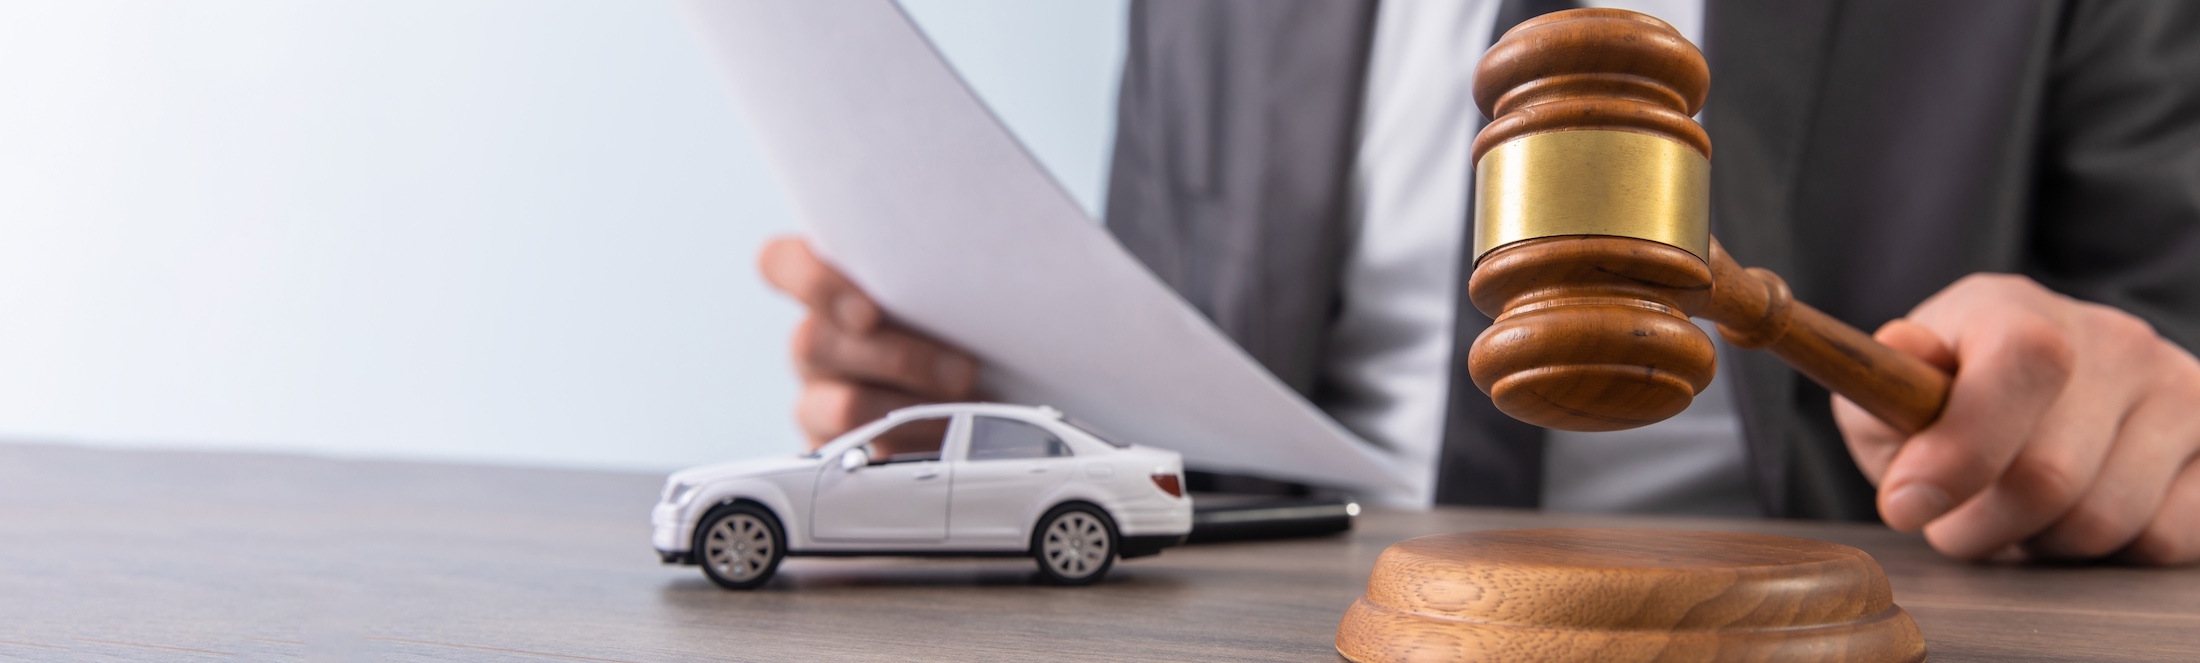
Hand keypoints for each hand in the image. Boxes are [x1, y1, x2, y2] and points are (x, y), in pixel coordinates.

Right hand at [758, 235, 978, 451]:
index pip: (780, 264)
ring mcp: (818, 398)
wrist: (970, 397)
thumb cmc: (955, 331)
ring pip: (841, 406)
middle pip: (813, 343)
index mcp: (830, 287)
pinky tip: (946, 439)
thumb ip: (933, 283)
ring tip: (963, 407)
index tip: (868, 314)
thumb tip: (970, 292)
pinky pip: (859, 457)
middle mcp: (815, 341)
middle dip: (896, 359)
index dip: (812, 285)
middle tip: (961, 370)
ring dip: (911, 409)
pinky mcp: (836, 451)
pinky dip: (911, 447)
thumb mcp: (944, 297)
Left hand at [1834, 274, 2199, 564]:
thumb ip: (1886, 384)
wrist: (2032, 407)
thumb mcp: (1893, 391)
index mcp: (2019, 310)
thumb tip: (1903, 350)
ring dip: (2038, 544)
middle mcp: (2114, 340)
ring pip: (2104, 520)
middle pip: (2050, 474)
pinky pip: (2162, 539)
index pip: (2024, 360)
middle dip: (1979, 525)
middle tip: (1952, 523)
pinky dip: (2104, 555)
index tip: (1903, 505)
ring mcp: (2178, 391)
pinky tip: (2072, 518)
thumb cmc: (1946, 403)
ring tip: (2013, 517)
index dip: (1961, 449)